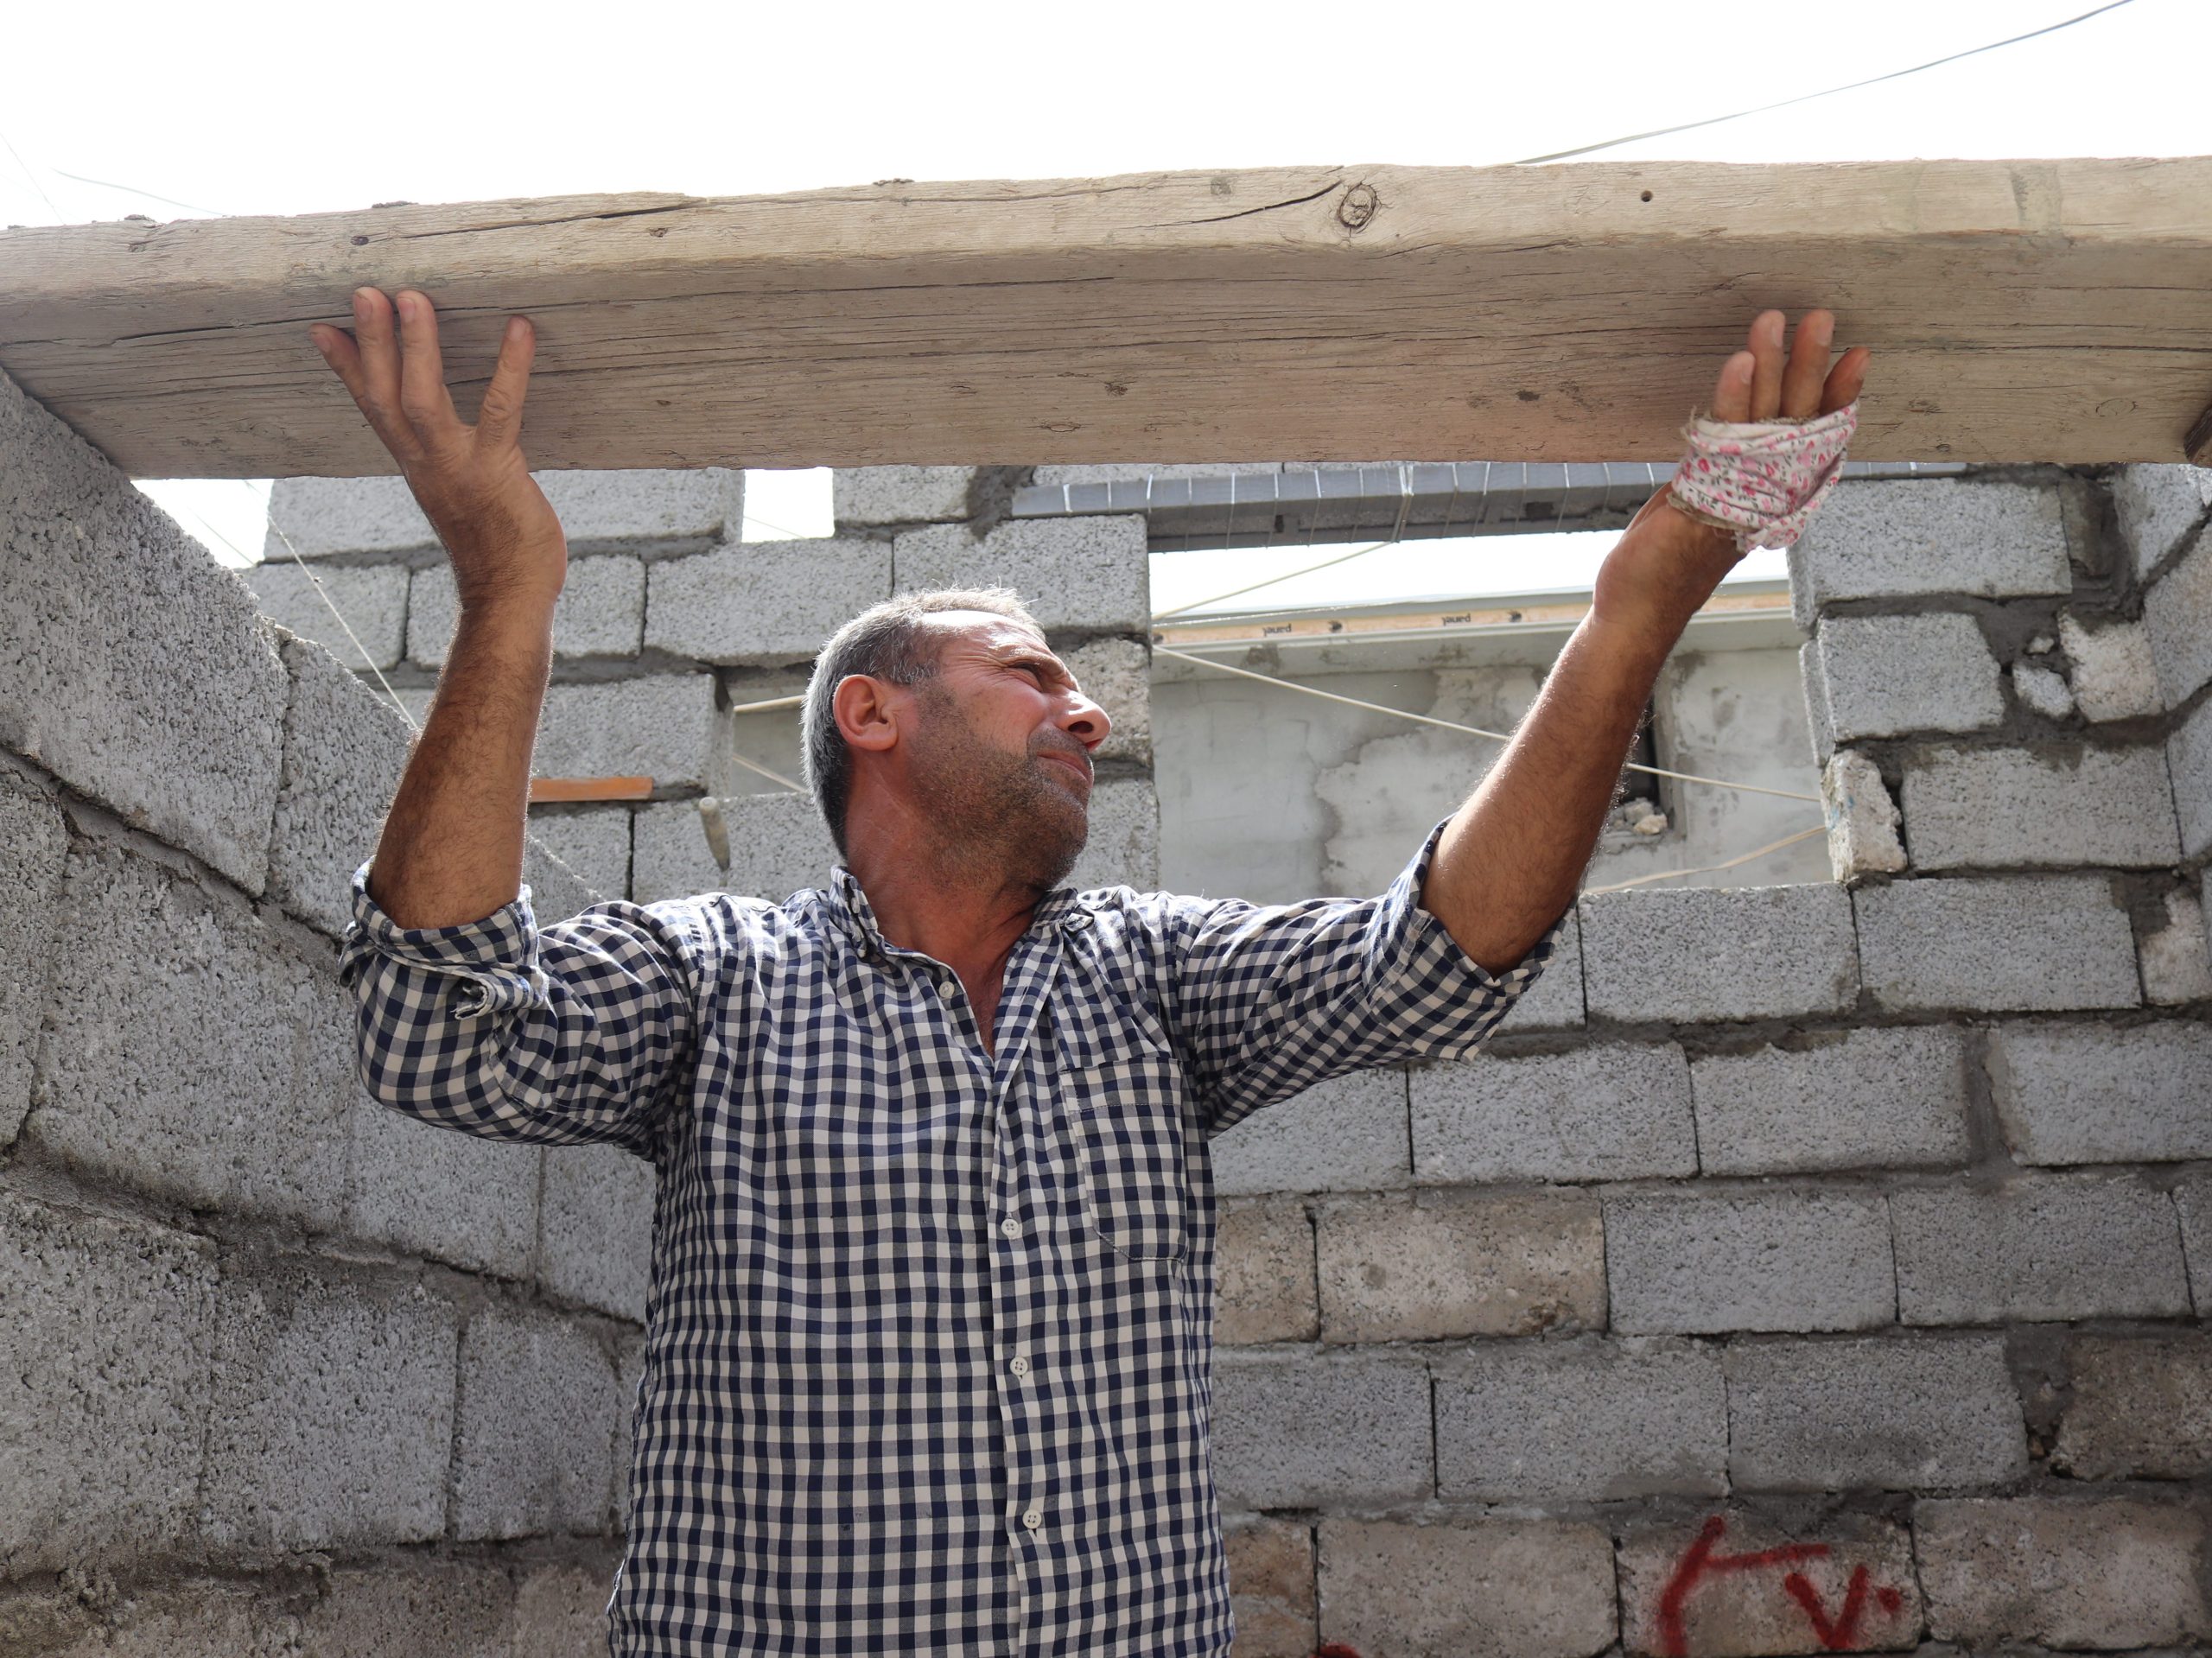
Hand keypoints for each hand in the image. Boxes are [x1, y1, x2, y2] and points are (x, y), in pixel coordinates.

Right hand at [310, 289, 566, 612]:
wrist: (508, 598)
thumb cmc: (493, 547)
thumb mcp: (458, 495)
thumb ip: (445, 461)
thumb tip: (441, 436)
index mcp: (414, 465)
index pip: (370, 408)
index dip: (345, 368)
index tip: (322, 327)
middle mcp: (424, 463)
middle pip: (383, 395)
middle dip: (371, 343)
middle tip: (364, 291)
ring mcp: (456, 467)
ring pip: (421, 401)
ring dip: (415, 348)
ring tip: (413, 299)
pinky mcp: (496, 473)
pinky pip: (500, 412)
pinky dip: (509, 368)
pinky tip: (520, 330)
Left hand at [1593, 309, 1871, 646]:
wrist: (1640, 606)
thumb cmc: (1672, 557)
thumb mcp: (1711, 501)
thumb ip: (1733, 467)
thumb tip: (1743, 429)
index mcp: (1779, 493)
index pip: (1818, 434)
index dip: (1839, 395)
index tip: (1859, 354)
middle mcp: (1770, 493)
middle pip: (1799, 417)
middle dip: (1812, 364)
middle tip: (1821, 317)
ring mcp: (1742, 495)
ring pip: (1766, 417)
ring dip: (1773, 365)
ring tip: (1774, 321)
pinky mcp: (1707, 494)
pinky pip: (1727, 435)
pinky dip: (1734, 396)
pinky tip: (1740, 362)